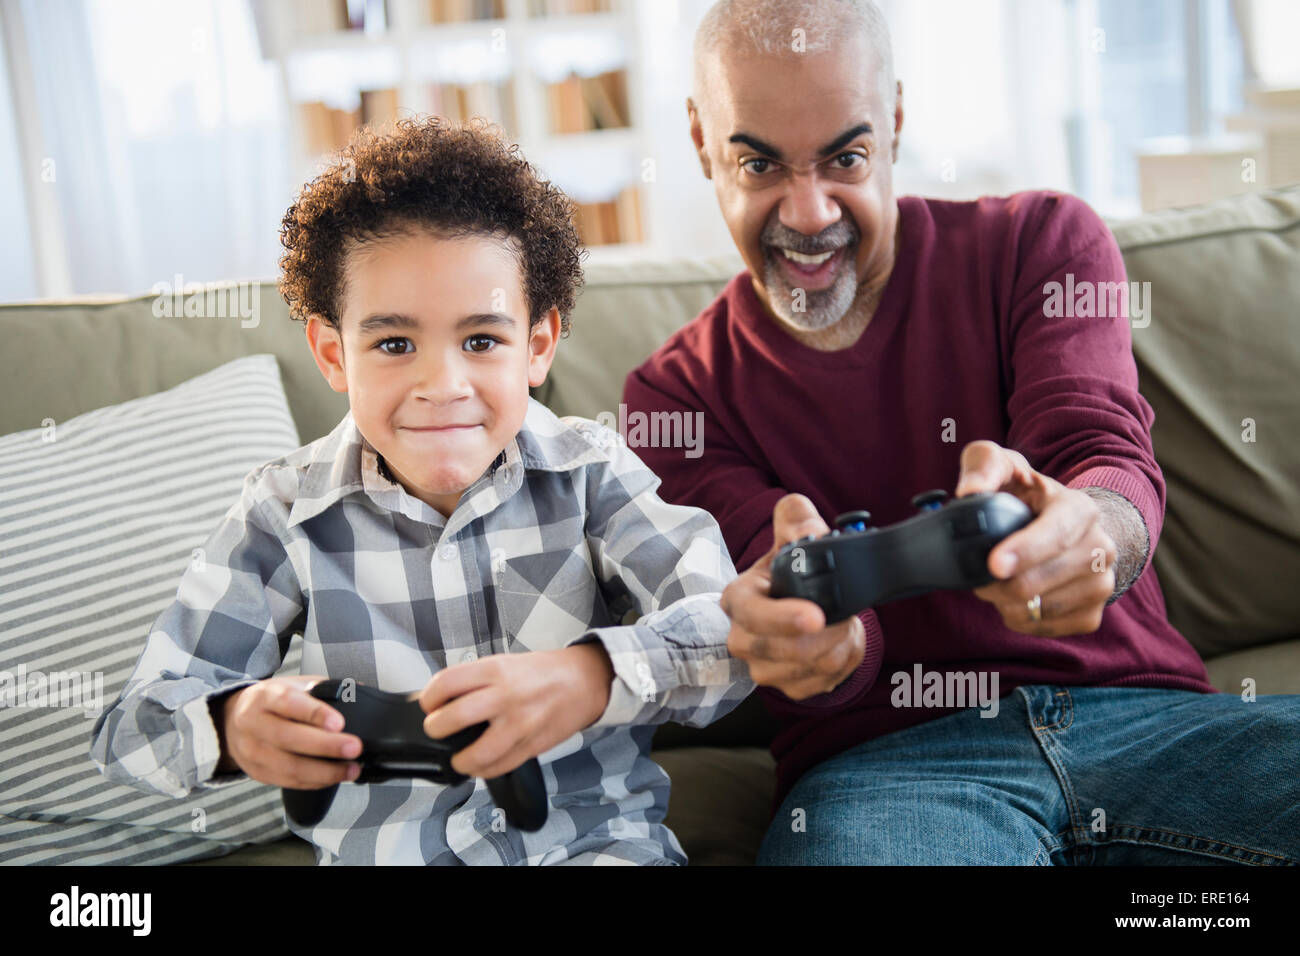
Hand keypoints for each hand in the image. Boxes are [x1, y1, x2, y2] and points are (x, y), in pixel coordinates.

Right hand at [213, 675, 361, 788]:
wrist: (232, 721)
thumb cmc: (271, 702)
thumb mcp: (292, 686)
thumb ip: (321, 690)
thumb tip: (357, 693)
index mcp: (265, 697)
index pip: (289, 703)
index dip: (315, 714)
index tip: (339, 723)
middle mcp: (254, 724)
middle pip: (290, 738)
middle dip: (327, 746)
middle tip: (354, 748)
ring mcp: (253, 751)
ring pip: (290, 767)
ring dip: (325, 772)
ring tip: (351, 769)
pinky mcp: (257, 773)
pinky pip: (289, 782)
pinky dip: (315, 782)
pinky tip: (334, 777)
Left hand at [417, 644, 614, 778]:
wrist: (585, 681)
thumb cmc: (543, 671)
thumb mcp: (506, 662)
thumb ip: (476, 680)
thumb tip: (442, 699)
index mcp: (496, 670)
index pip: (446, 683)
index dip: (428, 697)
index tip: (428, 704)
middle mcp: (506, 696)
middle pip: (452, 718)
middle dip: (435, 729)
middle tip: (436, 729)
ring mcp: (520, 724)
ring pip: (476, 754)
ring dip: (458, 760)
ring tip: (457, 757)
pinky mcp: (532, 746)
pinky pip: (499, 767)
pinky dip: (483, 770)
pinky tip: (480, 764)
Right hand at [720, 494, 866, 699]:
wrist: (800, 610)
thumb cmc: (791, 574)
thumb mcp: (792, 540)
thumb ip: (796, 518)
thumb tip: (798, 512)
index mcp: (738, 600)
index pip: (753, 616)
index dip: (784, 618)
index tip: (816, 615)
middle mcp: (743, 640)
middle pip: (789, 650)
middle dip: (830, 630)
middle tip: (844, 609)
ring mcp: (764, 669)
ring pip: (816, 666)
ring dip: (841, 642)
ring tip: (840, 621)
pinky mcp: (788, 688)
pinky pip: (827, 681)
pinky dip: (845, 660)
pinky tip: (839, 642)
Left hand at [955, 440, 1116, 636]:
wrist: (1068, 526)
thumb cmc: (1029, 496)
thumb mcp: (1006, 466)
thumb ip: (984, 467)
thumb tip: (970, 491)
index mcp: (1081, 509)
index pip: (1055, 535)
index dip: (1024, 552)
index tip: (994, 564)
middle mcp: (1101, 548)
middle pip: (1036, 581)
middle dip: (994, 582)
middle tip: (978, 571)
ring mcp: (1101, 585)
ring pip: (1035, 609)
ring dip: (1002, 600)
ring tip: (999, 579)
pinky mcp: (1092, 615)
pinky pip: (1041, 627)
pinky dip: (1017, 617)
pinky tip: (1016, 596)